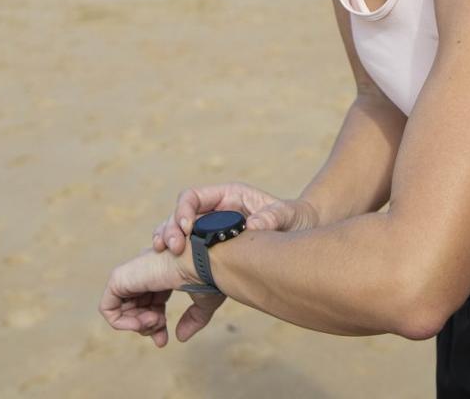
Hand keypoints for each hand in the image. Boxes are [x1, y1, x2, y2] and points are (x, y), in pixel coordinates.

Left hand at [99, 248, 224, 347]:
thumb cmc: (209, 276)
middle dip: (146, 327)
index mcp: (164, 275)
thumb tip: (180, 337)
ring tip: (154, 321)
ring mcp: (132, 274)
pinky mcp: (119, 278)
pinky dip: (120, 322)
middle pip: (136, 309)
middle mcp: (146, 272)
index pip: (151, 304)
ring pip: (122, 310)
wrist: (203, 262)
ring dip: (137, 325)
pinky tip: (141, 322)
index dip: (155, 326)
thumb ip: (192, 320)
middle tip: (159, 331)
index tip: (163, 341)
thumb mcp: (203, 303)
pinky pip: (107, 308)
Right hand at [152, 182, 318, 255]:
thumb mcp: (288, 215)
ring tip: (166, 257)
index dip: (184, 210)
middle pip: (179, 216)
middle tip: (172, 248)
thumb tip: (254, 226)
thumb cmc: (296, 219)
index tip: (186, 228)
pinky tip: (173, 273)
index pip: (193, 197)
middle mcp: (214, 212)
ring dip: (167, 244)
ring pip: (176, 235)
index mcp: (228, 196)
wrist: (302, 235)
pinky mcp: (212, 252)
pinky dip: (175, 263)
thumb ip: (272, 217)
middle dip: (170, 230)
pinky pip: (186, 255)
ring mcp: (210, 232)